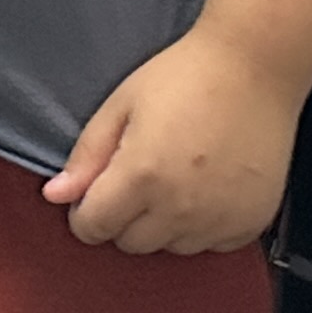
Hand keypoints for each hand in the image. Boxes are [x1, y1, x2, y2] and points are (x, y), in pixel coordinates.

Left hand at [44, 26, 298, 254]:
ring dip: (164, 223)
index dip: (85, 212)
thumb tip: (55, 196)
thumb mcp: (123, 103)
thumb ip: (87, 154)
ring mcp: (218, 219)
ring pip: (171, 247)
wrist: (256, 65)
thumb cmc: (186, 75)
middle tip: (139, 176)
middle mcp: (179, 208)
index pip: (93, 227)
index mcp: (141, 176)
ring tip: (177, 177)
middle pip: (130, 243)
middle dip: (123, 217)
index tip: (96, 192)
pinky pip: (211, 245)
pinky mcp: (250, 222)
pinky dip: (203, 226)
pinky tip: (207, 187)